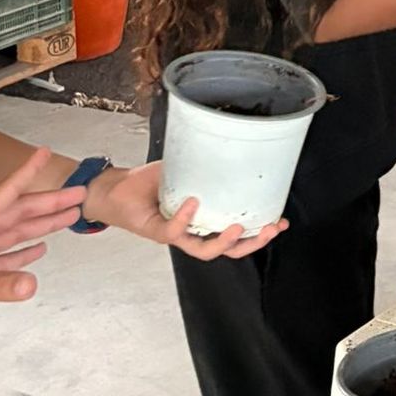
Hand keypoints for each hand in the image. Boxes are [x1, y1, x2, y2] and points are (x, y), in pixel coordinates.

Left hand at [0, 146, 83, 352]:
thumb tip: (34, 284)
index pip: (4, 193)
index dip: (25, 173)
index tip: (45, 153)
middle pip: (17, 214)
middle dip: (47, 204)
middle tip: (79, 194)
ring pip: (13, 236)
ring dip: (39, 227)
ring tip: (68, 218)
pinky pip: (3, 261)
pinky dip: (22, 256)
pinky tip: (39, 252)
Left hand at [83, 162, 286, 261]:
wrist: (116, 189)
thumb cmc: (148, 182)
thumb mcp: (184, 170)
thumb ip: (202, 166)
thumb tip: (229, 145)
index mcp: (204, 222)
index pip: (235, 234)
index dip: (258, 233)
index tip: (280, 222)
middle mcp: (192, 233)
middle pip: (228, 250)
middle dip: (251, 243)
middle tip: (269, 229)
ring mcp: (176, 235)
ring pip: (203, 251)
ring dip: (223, 242)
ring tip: (237, 227)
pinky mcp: (156, 232)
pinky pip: (174, 231)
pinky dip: (185, 218)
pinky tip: (194, 203)